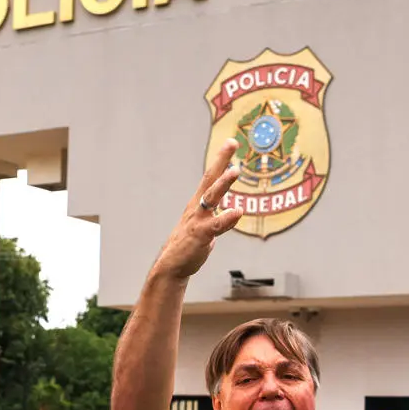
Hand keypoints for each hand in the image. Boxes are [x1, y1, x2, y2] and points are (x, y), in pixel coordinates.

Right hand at [148, 139, 243, 281]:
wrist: (171, 266)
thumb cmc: (188, 246)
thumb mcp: (204, 228)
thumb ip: (217, 218)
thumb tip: (229, 215)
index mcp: (199, 204)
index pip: (211, 178)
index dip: (221, 160)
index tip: (231, 142)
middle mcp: (198, 208)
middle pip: (210, 179)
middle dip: (221, 160)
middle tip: (232, 143)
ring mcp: (198, 220)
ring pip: (211, 198)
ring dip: (223, 183)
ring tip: (235, 171)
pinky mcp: (200, 235)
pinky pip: (215, 225)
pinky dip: (227, 218)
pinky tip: (238, 211)